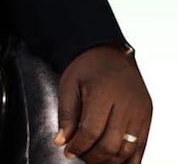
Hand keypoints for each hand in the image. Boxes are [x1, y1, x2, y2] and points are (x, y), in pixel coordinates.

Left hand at [53, 44, 151, 162]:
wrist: (111, 54)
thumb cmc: (88, 67)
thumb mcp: (69, 84)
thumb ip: (65, 114)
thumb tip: (61, 141)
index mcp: (104, 94)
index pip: (91, 131)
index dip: (78, 146)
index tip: (68, 150)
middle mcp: (126, 104)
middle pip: (110, 145)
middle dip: (92, 156)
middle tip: (79, 154)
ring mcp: (140, 112)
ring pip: (126, 150)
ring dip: (108, 159)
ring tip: (93, 156)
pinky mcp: (147, 118)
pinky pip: (141, 147)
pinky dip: (127, 159)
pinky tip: (113, 158)